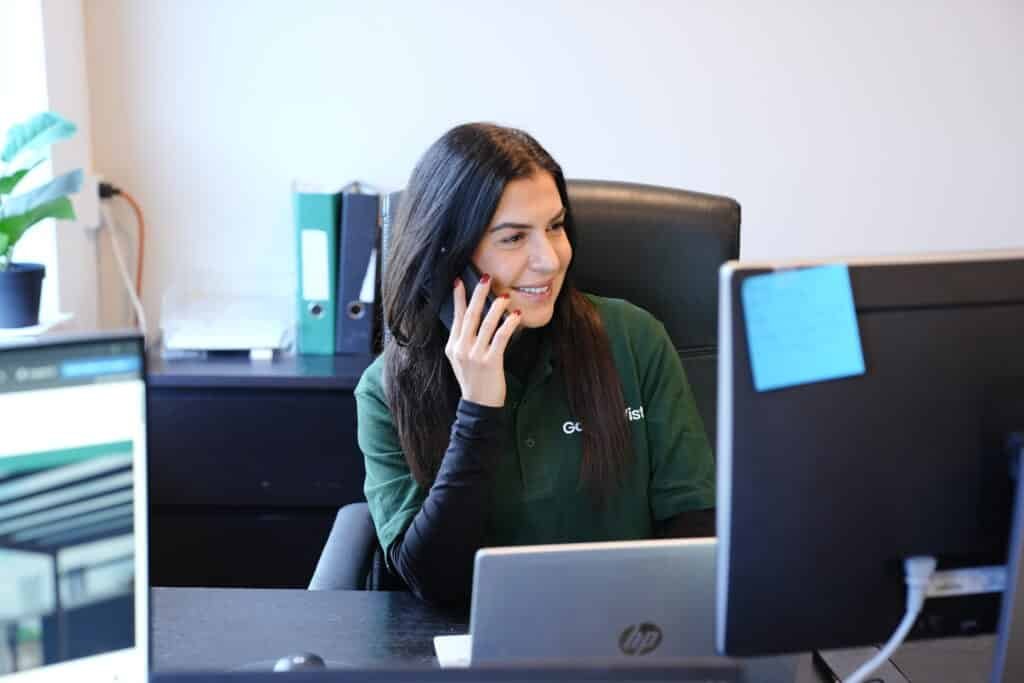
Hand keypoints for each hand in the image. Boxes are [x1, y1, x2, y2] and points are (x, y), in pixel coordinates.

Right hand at [444, 274, 521, 406]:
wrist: (479, 405)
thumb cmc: (474, 381)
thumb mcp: (461, 360)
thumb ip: (464, 341)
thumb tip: (471, 318)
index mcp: (453, 346)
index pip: (456, 316)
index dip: (458, 298)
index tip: (460, 281)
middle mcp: (461, 348)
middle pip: (470, 316)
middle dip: (478, 295)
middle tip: (486, 278)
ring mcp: (475, 355)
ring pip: (487, 324)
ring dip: (496, 307)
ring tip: (505, 295)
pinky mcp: (490, 362)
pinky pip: (501, 337)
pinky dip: (509, 324)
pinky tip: (516, 315)